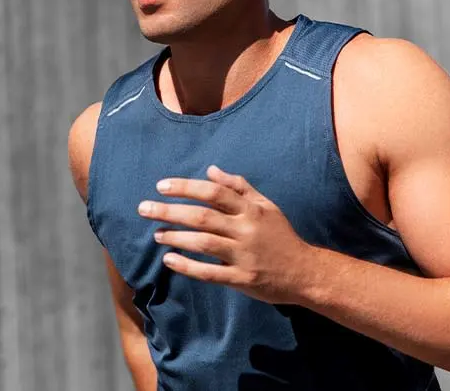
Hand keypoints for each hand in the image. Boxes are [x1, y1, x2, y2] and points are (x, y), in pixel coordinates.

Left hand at [138, 165, 315, 304]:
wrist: (306, 272)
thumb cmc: (281, 236)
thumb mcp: (266, 206)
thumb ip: (239, 187)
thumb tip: (211, 169)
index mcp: (251, 209)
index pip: (214, 192)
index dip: (186, 187)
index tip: (162, 186)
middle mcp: (246, 229)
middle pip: (203, 216)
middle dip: (170, 211)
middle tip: (144, 208)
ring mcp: (244, 255)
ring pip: (204, 243)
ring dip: (176, 237)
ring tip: (156, 234)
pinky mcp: (242, 279)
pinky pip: (210, 273)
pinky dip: (188, 266)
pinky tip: (169, 260)